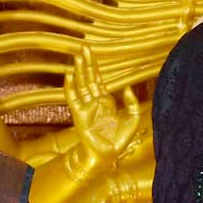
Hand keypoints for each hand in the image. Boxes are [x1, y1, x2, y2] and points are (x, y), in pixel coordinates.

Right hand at [65, 45, 142, 168]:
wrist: (107, 156)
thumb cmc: (118, 140)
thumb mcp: (133, 118)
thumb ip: (132, 102)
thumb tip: (127, 87)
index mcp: (106, 102)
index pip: (98, 79)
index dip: (95, 66)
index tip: (91, 52)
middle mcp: (94, 102)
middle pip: (88, 78)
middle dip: (86, 62)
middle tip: (83, 46)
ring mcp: (85, 107)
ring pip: (81, 84)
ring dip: (79, 70)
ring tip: (77, 56)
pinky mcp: (79, 114)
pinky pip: (73, 98)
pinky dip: (70, 86)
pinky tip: (69, 75)